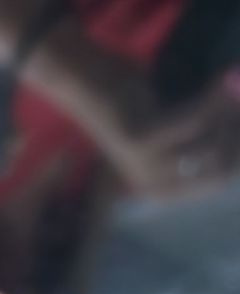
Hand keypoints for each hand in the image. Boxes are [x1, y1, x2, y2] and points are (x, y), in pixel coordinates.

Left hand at [86, 66, 239, 195]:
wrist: (91, 85)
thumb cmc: (137, 104)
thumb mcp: (174, 130)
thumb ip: (203, 139)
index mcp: (165, 190)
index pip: (222, 181)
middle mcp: (155, 188)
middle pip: (221, 169)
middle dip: (238, 135)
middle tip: (239, 101)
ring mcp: (146, 168)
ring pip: (211, 148)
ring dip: (224, 114)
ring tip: (226, 88)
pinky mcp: (141, 142)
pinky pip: (193, 122)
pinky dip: (212, 98)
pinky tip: (222, 80)